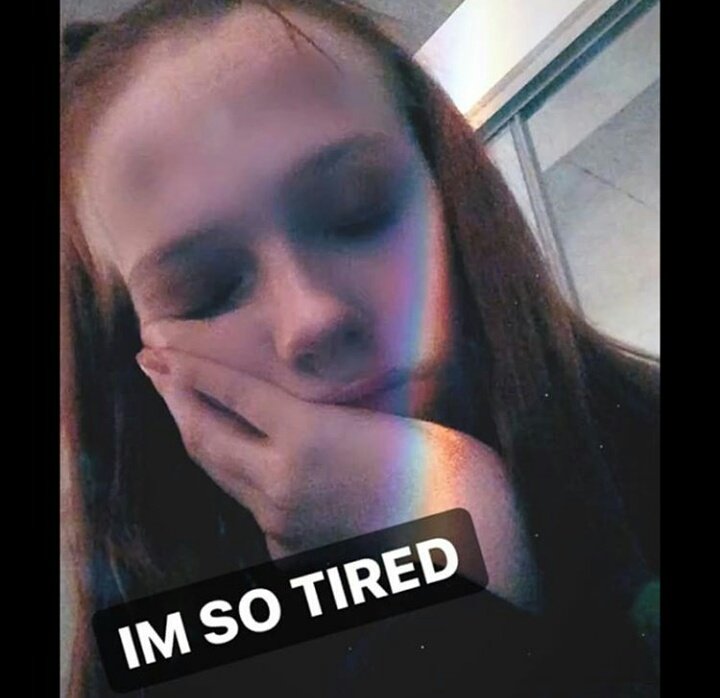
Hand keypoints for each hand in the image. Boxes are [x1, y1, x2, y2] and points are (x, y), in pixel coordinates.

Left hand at [137, 348, 539, 610]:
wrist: (462, 528)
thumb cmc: (438, 460)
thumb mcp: (377, 417)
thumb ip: (321, 412)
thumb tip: (285, 399)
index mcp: (307, 436)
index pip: (231, 390)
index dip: (191, 364)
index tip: (159, 343)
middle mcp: (282, 478)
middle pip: (205, 433)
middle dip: (172, 395)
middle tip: (151, 365)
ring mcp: (282, 516)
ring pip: (217, 471)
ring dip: (193, 432)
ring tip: (176, 402)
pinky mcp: (290, 542)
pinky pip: (247, 503)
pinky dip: (231, 473)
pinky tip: (231, 456)